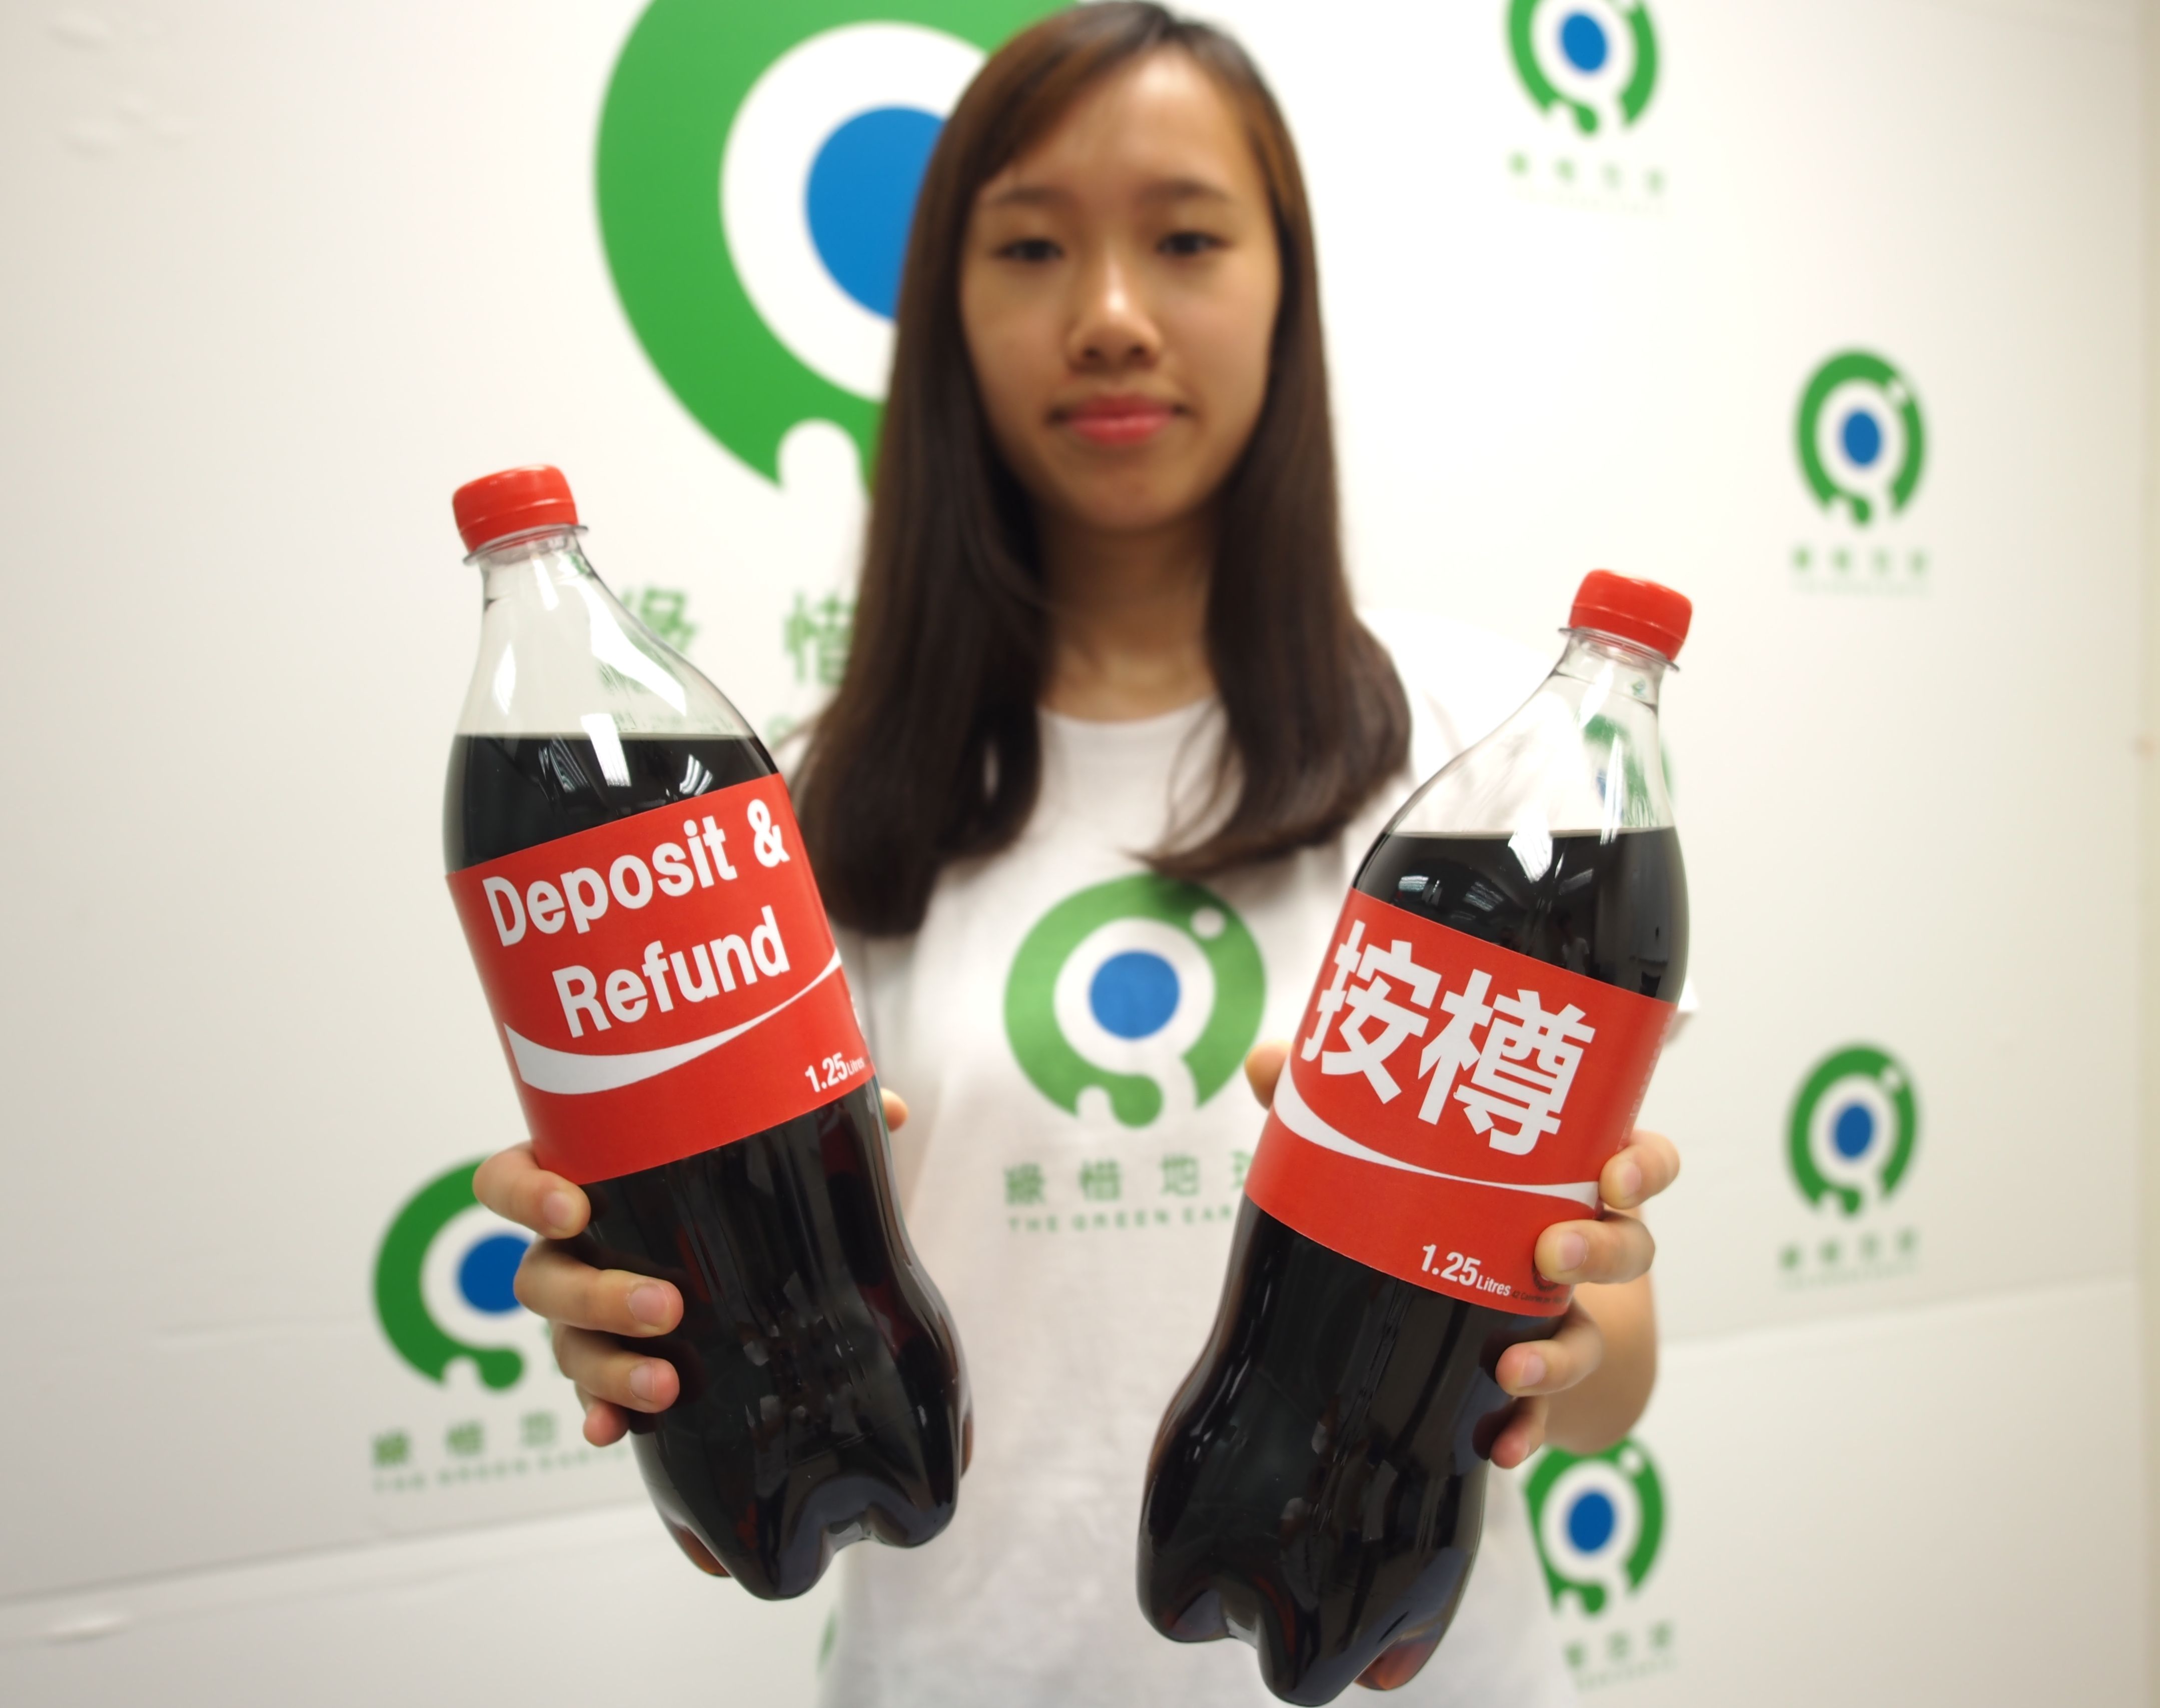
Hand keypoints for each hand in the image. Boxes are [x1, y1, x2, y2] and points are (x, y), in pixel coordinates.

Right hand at [474, 1090, 911, 1446]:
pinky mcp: (616, 1368)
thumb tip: (889, 1109)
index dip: (525, 1194)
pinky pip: (594, 1400)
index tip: (574, 1207)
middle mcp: (570, 1251)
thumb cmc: (733, 1176)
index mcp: (584, 1179)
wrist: (761, 1249)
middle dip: (595, 1295)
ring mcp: (585, 1317)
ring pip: (566, 1345)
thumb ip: (813, 1112)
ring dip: (608, 1366)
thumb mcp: (765, 1138)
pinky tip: (616, 1432)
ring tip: (666, 1384)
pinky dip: (603, 1416)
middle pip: (538, 1276)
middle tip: (666, 1305)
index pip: (510, 1180)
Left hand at [1241, 1041, 1677, 1471]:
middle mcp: (1576, 1246)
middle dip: (1603, 1250)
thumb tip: (1268, 1061)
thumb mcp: (1387, 1140)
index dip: (1644, 1163)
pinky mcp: (1530, 1379)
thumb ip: (1331, 1098)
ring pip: (1590, 1337)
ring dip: (1561, 1354)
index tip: (1618, 1170)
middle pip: (1629, 1247)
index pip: (1636, 1161)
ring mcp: (1561, 1319)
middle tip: (1555, 1251)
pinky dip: (1525, 1430)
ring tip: (1513, 1365)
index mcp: (1564, 1176)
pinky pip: (1542, 1414)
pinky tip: (1497, 1443)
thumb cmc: (1432, 1198)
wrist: (1435, 1306)